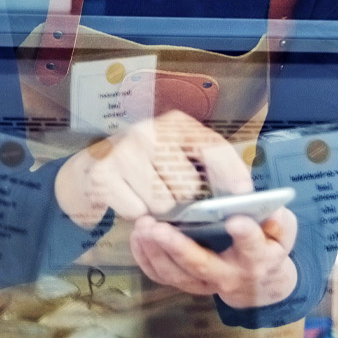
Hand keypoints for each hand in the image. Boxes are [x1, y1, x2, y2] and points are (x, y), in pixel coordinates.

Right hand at [53, 110, 253, 228]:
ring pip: (163, 203)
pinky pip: (138, 212)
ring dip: (158, 208)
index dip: (230, 171)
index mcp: (174, 124)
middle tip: (169, 189)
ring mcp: (124, 152)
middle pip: (188, 186)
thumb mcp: (177, 150)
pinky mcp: (104, 175)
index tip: (244, 193)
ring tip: (146, 191)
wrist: (94, 164)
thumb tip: (240, 192)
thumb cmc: (147, 162)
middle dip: (183, 197)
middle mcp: (149, 132)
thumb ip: (207, 164)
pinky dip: (137, 213)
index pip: (211, 146)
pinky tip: (129, 196)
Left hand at [130, 206, 298, 307]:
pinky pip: (161, 276)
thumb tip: (273, 212)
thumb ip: (280, 223)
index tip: (235, 219)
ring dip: (154, 251)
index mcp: (254, 258)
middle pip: (200, 264)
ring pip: (175, 274)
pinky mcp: (186, 283)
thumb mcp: (283, 232)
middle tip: (156, 227)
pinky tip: (136, 236)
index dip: (245, 234)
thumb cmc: (268, 246)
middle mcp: (227, 274)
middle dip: (176, 246)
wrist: (258, 284)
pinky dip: (145, 258)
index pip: (251, 247)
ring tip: (141, 226)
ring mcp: (203, 282)